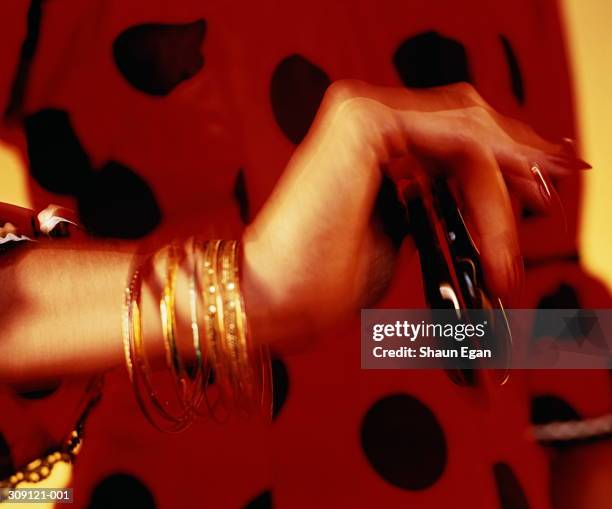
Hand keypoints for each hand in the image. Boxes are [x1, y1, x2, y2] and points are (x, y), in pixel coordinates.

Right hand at [242, 80, 585, 344]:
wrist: (273, 297)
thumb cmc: (323, 278)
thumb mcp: (399, 233)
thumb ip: (432, 204)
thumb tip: (475, 202)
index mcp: (369, 138)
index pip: (452, 130)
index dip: (500, 155)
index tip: (534, 186)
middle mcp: (364, 115)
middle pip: (469, 119)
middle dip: (516, 157)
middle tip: (547, 191)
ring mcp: (362, 113)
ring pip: (470, 131)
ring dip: (507, 177)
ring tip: (525, 218)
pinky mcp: (364, 123)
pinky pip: (457, 143)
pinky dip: (489, 182)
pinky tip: (501, 216)